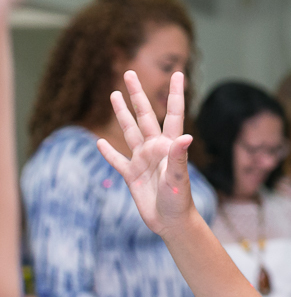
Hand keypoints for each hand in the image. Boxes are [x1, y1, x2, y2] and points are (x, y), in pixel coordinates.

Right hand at [97, 71, 195, 236]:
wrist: (172, 223)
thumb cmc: (180, 201)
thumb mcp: (178, 178)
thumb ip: (179, 157)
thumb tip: (185, 137)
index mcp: (169, 146)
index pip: (173, 114)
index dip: (176, 94)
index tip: (179, 73)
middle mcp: (156, 149)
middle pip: (145, 116)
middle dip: (137, 95)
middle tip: (129, 73)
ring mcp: (143, 161)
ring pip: (129, 132)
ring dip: (122, 114)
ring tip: (114, 95)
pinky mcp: (132, 175)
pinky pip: (117, 161)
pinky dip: (108, 152)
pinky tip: (99, 142)